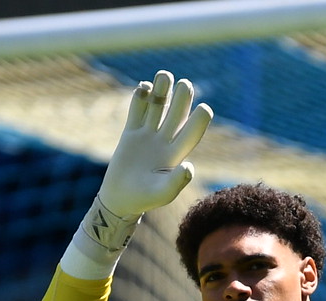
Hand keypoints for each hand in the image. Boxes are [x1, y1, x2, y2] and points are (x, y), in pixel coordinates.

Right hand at [100, 72, 212, 218]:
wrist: (120, 199)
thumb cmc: (144, 200)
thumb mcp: (161, 194)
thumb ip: (176, 182)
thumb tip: (189, 167)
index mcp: (176, 155)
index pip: (190, 133)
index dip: (198, 121)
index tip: (205, 108)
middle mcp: (165, 141)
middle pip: (176, 115)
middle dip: (181, 100)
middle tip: (185, 84)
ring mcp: (148, 135)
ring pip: (157, 108)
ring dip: (162, 92)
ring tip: (165, 75)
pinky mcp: (131, 133)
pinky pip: (137, 112)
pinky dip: (140, 99)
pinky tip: (144, 87)